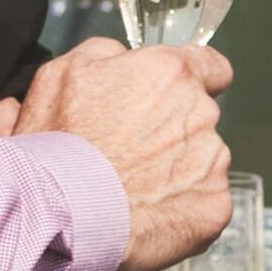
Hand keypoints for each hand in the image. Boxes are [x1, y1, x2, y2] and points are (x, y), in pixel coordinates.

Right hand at [0, 37, 233, 270]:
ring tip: (129, 187)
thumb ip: (104, 53)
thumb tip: (120, 57)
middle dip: (171, 130)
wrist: (58, 217)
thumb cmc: (56, 148)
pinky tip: (144, 213)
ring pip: (202, 161)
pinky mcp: (215, 206)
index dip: (190, 81)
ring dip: (175, 171)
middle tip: (127, 151)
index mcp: (170, 74)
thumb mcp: (59, 74)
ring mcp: (213, 162)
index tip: (172, 97)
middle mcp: (201, 113)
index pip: (212, 66)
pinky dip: (180, 210)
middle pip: (199, 117)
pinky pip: (204, 203)